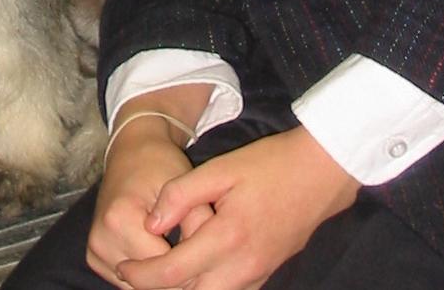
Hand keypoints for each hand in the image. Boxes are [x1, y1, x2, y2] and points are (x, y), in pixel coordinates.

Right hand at [87, 116, 212, 287]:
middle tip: (193, 249)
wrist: (132, 151)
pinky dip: (146, 272)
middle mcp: (100, 239)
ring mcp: (95, 251)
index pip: (163, 266)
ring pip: (139, 285)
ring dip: (160, 274)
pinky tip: (159, 250)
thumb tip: (208, 261)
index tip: (204, 248)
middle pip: (149, 280)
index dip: (190, 261)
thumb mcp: (184, 185)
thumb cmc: (160, 164)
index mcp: (119, 219)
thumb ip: (198, 223)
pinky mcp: (95, 257)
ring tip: (175, 247)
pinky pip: (128, 281)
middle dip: (175, 270)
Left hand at [116, 126, 359, 289]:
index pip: (172, 273)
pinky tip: (193, 274)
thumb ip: (182, 194)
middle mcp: (243, 266)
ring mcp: (258, 274)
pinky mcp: (267, 273)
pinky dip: (206, 289)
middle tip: (135, 273)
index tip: (123, 266)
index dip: (142, 274)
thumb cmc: (271, 165)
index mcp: (227, 238)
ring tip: (159, 274)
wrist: (320, 173)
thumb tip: (152, 221)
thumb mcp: (222, 168)